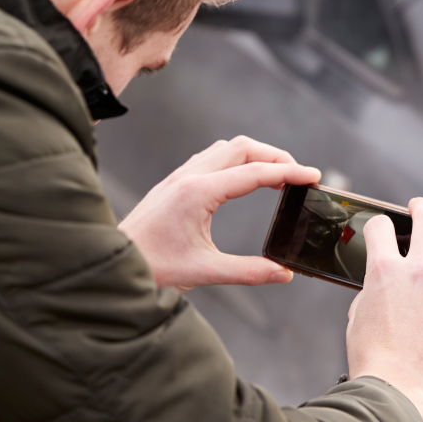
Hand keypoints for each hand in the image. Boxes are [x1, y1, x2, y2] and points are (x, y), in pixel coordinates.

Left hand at [118, 136, 319, 291]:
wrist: (109, 262)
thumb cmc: (151, 266)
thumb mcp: (204, 272)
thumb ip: (248, 271)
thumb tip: (284, 273)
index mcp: (198, 193)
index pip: (255, 173)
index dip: (290, 172)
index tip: (313, 176)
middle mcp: (189, 177)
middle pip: (243, 147)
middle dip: (276, 156)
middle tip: (298, 175)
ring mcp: (179, 176)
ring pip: (226, 148)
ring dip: (255, 155)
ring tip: (276, 175)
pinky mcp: (174, 182)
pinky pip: (211, 157)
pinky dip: (236, 160)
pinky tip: (243, 179)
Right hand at [345, 198, 422, 421]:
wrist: (396, 393)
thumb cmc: (373, 360)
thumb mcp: (359, 315)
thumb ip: (375, 288)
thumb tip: (386, 277)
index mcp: (384, 272)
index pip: (382, 226)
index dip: (382, 226)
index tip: (387, 231)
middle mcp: (419, 272)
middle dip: (422, 209)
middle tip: (421, 210)